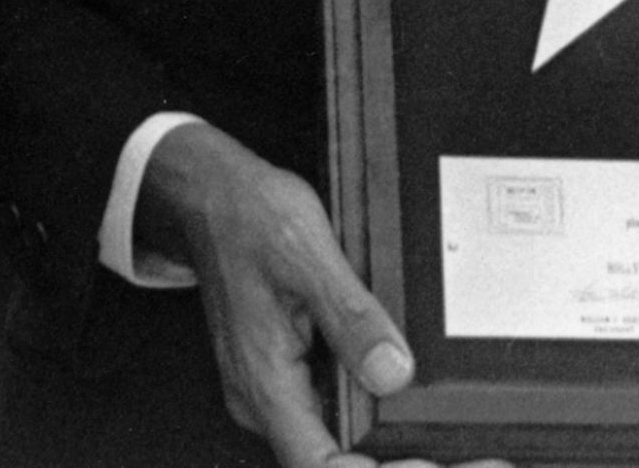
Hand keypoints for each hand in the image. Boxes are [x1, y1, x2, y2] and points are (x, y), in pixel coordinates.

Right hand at [141, 123, 464, 467]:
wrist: (210, 197)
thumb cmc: (248, 220)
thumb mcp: (311, 258)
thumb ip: (352, 321)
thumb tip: (393, 373)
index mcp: (264, 382)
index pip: (318, 465)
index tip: (412, 456)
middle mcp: (259, 397)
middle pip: (327, 456)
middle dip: (379, 450)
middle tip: (428, 433)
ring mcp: (267, 387)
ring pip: (327, 431)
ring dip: (371, 425)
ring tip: (412, 400)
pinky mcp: (277, 370)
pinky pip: (323, 401)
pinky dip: (358, 397)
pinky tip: (383, 371)